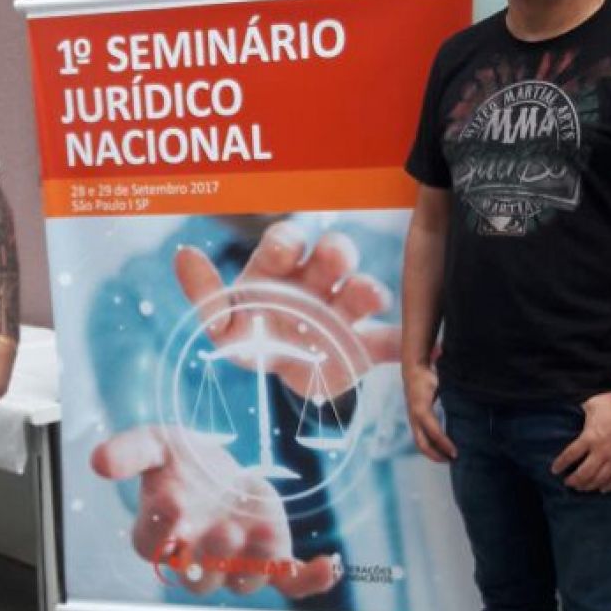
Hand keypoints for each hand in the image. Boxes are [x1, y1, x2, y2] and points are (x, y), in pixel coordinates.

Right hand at [91, 425, 340, 599]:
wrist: (220, 467)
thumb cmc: (183, 462)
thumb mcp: (157, 444)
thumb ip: (130, 452)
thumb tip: (98, 460)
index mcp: (162, 536)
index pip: (152, 546)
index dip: (160, 530)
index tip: (171, 502)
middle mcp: (198, 558)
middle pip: (200, 574)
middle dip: (214, 555)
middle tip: (225, 530)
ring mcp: (237, 564)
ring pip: (246, 580)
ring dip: (258, 563)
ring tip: (266, 532)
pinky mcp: (271, 559)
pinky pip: (289, 581)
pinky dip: (310, 580)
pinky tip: (328, 566)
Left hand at [174, 223, 400, 401]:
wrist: (278, 367)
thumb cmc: (250, 332)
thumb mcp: (220, 320)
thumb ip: (204, 293)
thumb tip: (182, 253)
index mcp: (281, 267)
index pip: (285, 242)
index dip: (286, 243)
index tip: (287, 250)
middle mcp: (316, 281)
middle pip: (330, 258)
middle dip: (334, 255)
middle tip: (337, 258)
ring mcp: (341, 312)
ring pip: (360, 293)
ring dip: (366, 291)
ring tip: (371, 295)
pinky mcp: (361, 347)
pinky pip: (389, 343)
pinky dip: (409, 346)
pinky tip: (428, 349)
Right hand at [402, 363, 456, 462]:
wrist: (413, 370)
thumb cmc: (430, 376)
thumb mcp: (441, 384)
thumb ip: (452, 395)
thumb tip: (470, 406)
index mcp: (421, 409)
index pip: (434, 432)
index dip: (445, 444)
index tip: (456, 453)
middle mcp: (415, 417)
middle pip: (422, 443)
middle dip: (436, 455)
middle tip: (453, 460)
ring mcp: (413, 419)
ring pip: (420, 442)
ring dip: (433, 452)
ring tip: (448, 458)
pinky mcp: (414, 420)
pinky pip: (421, 437)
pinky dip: (431, 445)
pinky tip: (442, 448)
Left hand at [550, 391, 610, 492]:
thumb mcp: (593, 404)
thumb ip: (583, 412)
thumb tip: (577, 412)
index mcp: (590, 437)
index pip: (570, 455)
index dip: (560, 464)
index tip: (555, 470)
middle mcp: (602, 451)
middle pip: (584, 473)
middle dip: (574, 480)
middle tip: (568, 483)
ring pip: (600, 479)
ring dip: (589, 486)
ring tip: (582, 488)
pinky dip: (610, 486)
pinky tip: (603, 489)